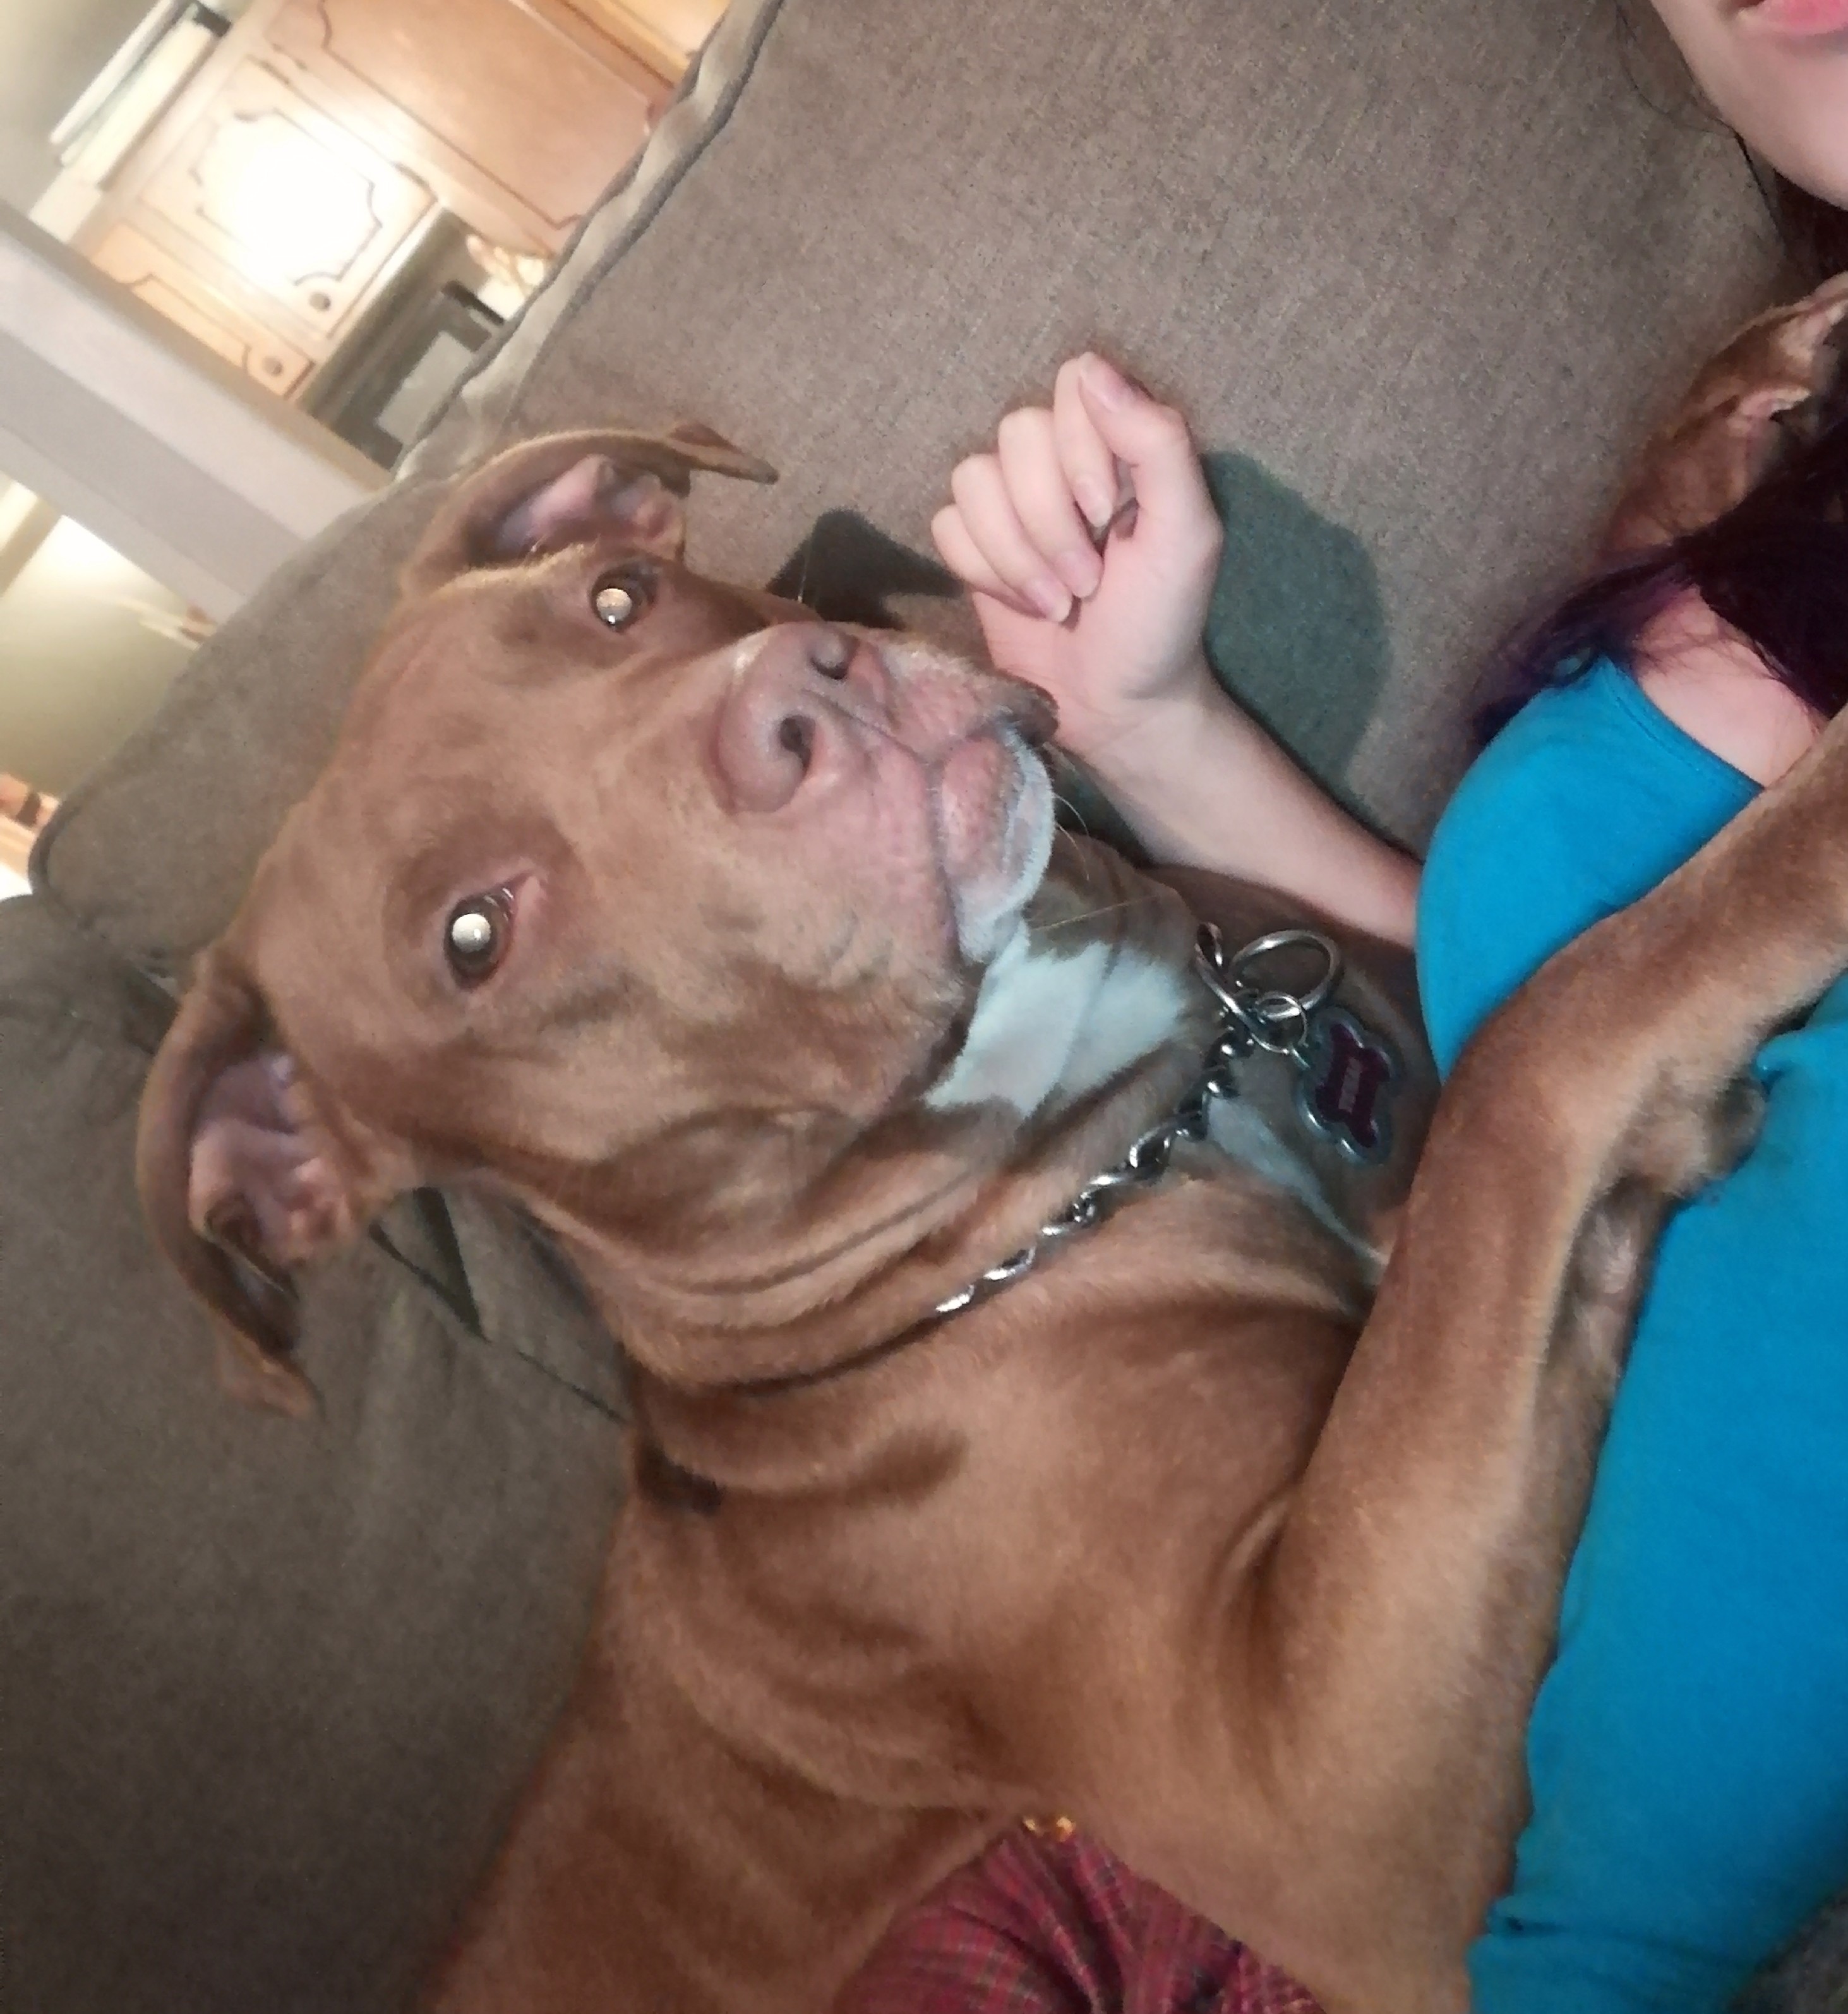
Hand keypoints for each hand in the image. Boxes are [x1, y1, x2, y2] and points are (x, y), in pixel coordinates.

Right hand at [932, 354, 1225, 770]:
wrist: (1116, 703)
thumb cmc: (1160, 620)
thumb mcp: (1187, 533)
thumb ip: (1157, 443)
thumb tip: (1094, 372)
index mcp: (1118, 443)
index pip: (1074, 384)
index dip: (1079, 449)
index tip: (1105, 514)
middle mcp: (1060, 458)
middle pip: (1016, 433)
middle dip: (1048, 522)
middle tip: (1087, 581)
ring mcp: (1010, 501)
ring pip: (972, 479)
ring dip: (1016, 555)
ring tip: (1057, 601)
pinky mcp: (973, 546)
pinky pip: (946, 524)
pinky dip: (985, 572)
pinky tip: (1024, 604)